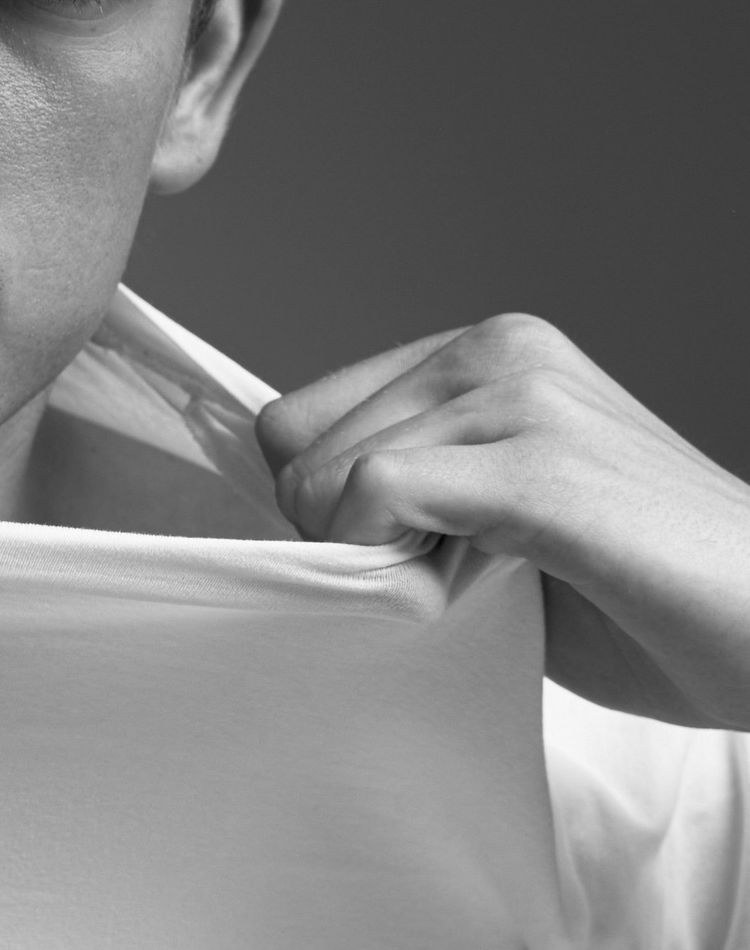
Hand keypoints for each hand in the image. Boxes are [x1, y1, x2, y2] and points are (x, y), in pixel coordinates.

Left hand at [256, 314, 749, 729]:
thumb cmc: (650, 600)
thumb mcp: (501, 523)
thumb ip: (416, 499)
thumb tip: (308, 523)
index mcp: (493, 353)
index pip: (304, 415)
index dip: (321, 506)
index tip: (392, 561)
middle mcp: (505, 349)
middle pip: (300, 445)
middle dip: (337, 535)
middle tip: (435, 585)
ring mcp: (527, 396)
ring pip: (331, 471)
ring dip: (368, 556)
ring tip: (469, 590)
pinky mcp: (541, 464)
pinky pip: (379, 490)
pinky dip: (384, 559)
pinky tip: (458, 594)